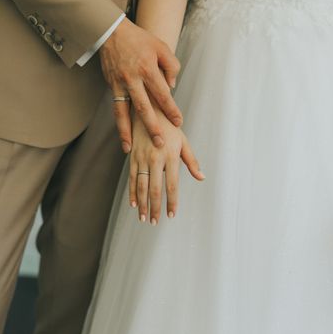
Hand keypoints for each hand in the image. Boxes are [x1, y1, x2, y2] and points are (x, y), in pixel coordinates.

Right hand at [100, 18, 182, 152]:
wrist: (111, 32)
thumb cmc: (140, 40)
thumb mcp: (161, 47)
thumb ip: (171, 66)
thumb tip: (172, 87)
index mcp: (148, 68)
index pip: (162, 94)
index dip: (171, 109)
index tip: (178, 122)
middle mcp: (132, 78)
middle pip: (143, 107)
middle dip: (152, 127)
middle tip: (160, 143)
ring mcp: (120, 84)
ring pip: (124, 112)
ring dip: (128, 132)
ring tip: (132, 149)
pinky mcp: (112, 87)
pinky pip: (116, 109)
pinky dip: (120, 125)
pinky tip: (124, 138)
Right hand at [129, 110, 203, 224]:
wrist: (150, 110)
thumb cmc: (170, 128)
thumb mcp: (183, 142)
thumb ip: (192, 162)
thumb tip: (201, 177)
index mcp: (170, 156)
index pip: (172, 185)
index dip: (171, 201)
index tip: (171, 215)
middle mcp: (155, 158)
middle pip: (154, 188)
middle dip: (155, 207)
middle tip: (155, 222)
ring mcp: (142, 158)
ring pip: (141, 185)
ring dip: (142, 204)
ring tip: (144, 218)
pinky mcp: (133, 157)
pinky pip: (131, 178)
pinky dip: (132, 192)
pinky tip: (134, 204)